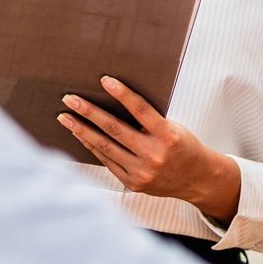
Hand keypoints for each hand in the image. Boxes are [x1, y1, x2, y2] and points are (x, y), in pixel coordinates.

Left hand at [59, 76, 239, 216]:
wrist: (196, 179)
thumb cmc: (183, 146)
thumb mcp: (173, 128)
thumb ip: (148, 120)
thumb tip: (113, 102)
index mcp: (168, 136)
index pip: (140, 110)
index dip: (122, 94)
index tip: (104, 80)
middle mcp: (154, 155)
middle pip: (114, 129)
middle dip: (88, 112)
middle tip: (70, 99)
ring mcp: (142, 171)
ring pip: (105, 146)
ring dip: (82, 130)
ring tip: (65, 117)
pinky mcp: (133, 183)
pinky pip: (107, 161)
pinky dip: (92, 146)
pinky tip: (80, 135)